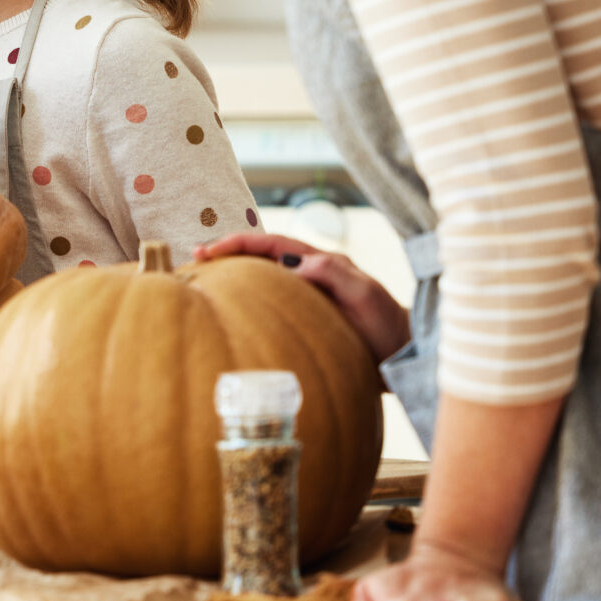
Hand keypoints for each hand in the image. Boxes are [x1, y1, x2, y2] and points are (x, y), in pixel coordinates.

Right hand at [198, 232, 409, 360]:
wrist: (405, 357)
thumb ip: (334, 274)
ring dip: (234, 275)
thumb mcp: (365, 296)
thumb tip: (295, 265)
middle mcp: (311, 275)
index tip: (209, 250)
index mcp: (321, 263)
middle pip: (261, 256)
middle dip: (228, 253)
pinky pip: (270, 303)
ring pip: (263, 278)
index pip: (271, 244)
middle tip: (195, 259)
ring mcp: (307, 296)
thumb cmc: (388, 327)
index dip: (238, 243)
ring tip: (205, 280)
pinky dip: (247, 300)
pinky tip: (232, 314)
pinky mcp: (305, 318)